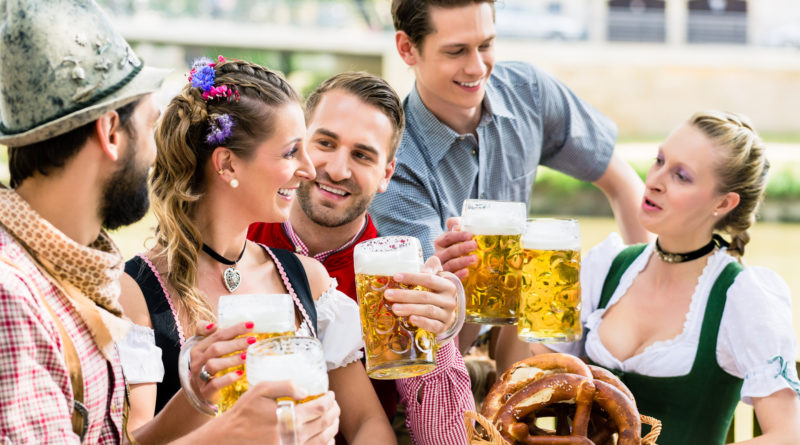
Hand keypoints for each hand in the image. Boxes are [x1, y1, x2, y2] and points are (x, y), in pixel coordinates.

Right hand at [189, 321, 255, 402]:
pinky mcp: (205, 390)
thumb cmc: (209, 363)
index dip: (234, 329)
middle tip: (253, 340)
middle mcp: (197, 360)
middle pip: (216, 348)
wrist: (201, 391)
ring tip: (246, 356)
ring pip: (213, 364)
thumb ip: (211, 334)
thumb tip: (214, 325)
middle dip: (236, 343)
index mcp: (199, 347)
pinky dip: (227, 378)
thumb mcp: (207, 347)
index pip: (217, 335)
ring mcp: (199, 376)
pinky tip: (239, 373)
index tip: (251, 325)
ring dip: (231, 359)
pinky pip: (215, 384)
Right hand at [216, 381, 336, 443]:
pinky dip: (326, 443)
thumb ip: (286, 385)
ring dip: (333, 426)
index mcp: (289, 418)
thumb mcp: (261, 390)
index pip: (321, 408)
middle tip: (334, 404)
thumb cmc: (244, 413)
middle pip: (326, 423)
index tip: (330, 394)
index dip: (330, 400)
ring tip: (333, 417)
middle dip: (334, 412)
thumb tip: (306, 391)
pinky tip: (326, 436)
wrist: (228, 439)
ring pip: (324, 439)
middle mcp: (294, 436)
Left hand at [386, 256, 457, 335]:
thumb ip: (431, 268)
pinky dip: (422, 322)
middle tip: (388, 294)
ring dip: (410, 309)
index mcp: (448, 285)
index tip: (395, 276)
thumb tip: (424, 269)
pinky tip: (410, 319)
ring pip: (428, 310)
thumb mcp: (437, 277)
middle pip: (426, 296)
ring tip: (394, 308)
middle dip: (405, 295)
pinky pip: (433, 325)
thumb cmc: (437, 292)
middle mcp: (450, 300)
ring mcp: (448, 315)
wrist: (447, 313)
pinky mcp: (443, 327)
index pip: (429, 279)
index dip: (412, 277)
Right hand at [434, 217, 476, 279]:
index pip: (448, 238)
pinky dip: (458, 275)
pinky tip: (467, 272)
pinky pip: (451, 277)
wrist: (454, 267)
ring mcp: (442, 268)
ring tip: (475, 258)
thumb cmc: (456, 246)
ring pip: (450, 265)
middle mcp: (439, 255)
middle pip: (449, 251)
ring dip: (462, 261)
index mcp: (440, 243)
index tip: (470, 235)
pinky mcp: (446, 279)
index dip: (458, 236)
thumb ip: (455, 225)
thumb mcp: (456, 234)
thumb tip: (457, 223)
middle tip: (474, 245)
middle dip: (462, 248)